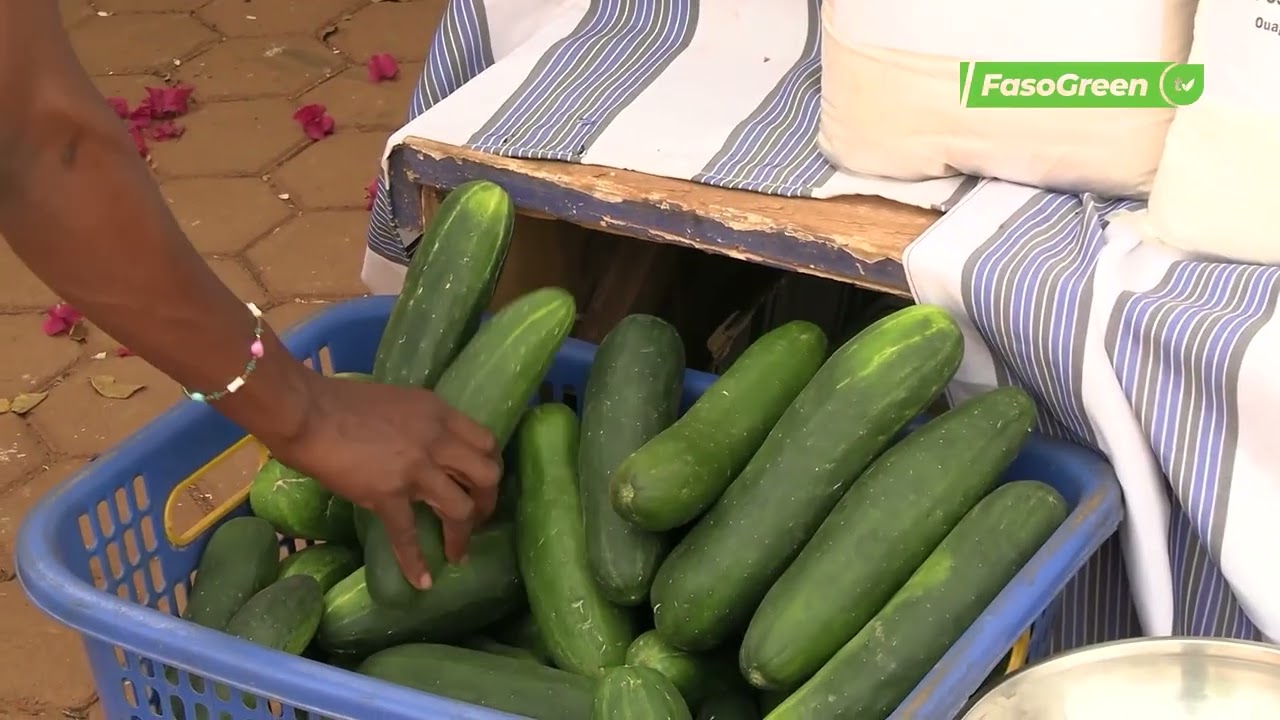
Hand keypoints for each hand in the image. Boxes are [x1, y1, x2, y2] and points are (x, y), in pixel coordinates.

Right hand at [265, 372, 500, 588]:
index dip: (491, 467)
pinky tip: (421, 581)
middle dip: (487, 502)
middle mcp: (437, 441)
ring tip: (458, 553)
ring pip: (460, 508)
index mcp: (440, 415)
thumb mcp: (400, 402)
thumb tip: (429, 447)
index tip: (482, 484)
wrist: (307, 412)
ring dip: (463, 535)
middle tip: (478, 518)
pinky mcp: (388, 494)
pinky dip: (415, 562)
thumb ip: (422, 424)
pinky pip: (407, 535)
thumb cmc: (342, 402)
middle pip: (486, 476)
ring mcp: (416, 469)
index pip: (487, 443)